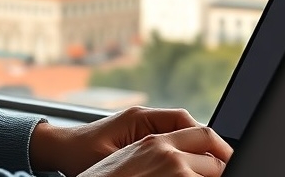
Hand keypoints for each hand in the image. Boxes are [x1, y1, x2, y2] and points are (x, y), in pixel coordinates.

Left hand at [30, 106, 226, 176]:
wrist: (58, 148)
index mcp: (139, 119)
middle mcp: (143, 117)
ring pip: (179, 131)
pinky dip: (181, 149)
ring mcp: (141, 125)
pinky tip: (188, 166)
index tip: (221, 156)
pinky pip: (168, 137)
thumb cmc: (80, 155)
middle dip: (207, 142)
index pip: (183, 121)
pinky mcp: (137, 135)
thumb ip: (144, 162)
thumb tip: (172, 163)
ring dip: (195, 146)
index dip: (205, 137)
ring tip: (213, 165)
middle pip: (186, 124)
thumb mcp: (112, 162)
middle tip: (226, 162)